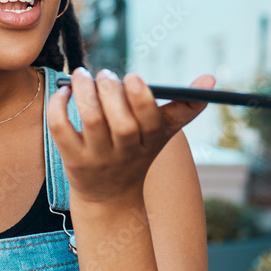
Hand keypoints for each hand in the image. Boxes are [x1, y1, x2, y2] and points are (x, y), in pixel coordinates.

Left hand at [46, 67, 214, 204]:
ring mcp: (98, 157)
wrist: (109, 195)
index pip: (151, 122)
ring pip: (91, 121)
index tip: (133, 77)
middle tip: (105, 75)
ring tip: (83, 76)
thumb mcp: (163, 133)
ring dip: (85, 92)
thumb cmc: (138, 151)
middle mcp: (125, 151)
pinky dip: (59, 107)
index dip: (142, 99)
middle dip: (112, 92)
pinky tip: (64, 93)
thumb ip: (185, 106)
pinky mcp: (72, 159)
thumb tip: (211, 79)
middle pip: (121, 123)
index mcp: (150, 141)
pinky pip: (61, 129)